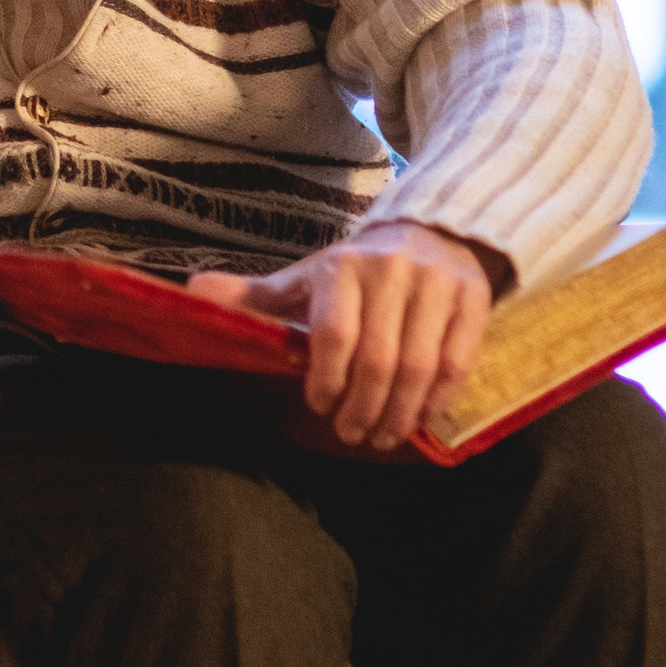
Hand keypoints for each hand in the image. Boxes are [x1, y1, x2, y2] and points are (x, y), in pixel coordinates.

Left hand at [186, 220, 496, 451]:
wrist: (431, 230)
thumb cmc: (356, 270)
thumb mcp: (304, 278)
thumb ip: (255, 295)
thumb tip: (192, 293)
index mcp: (341, 267)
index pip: (333, 334)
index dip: (325, 379)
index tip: (318, 407)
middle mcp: (390, 271)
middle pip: (379, 359)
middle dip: (363, 408)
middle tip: (351, 434)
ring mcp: (437, 284)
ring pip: (420, 366)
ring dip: (401, 413)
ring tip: (384, 436)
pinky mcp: (473, 298)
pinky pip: (458, 360)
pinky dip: (438, 398)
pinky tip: (421, 416)